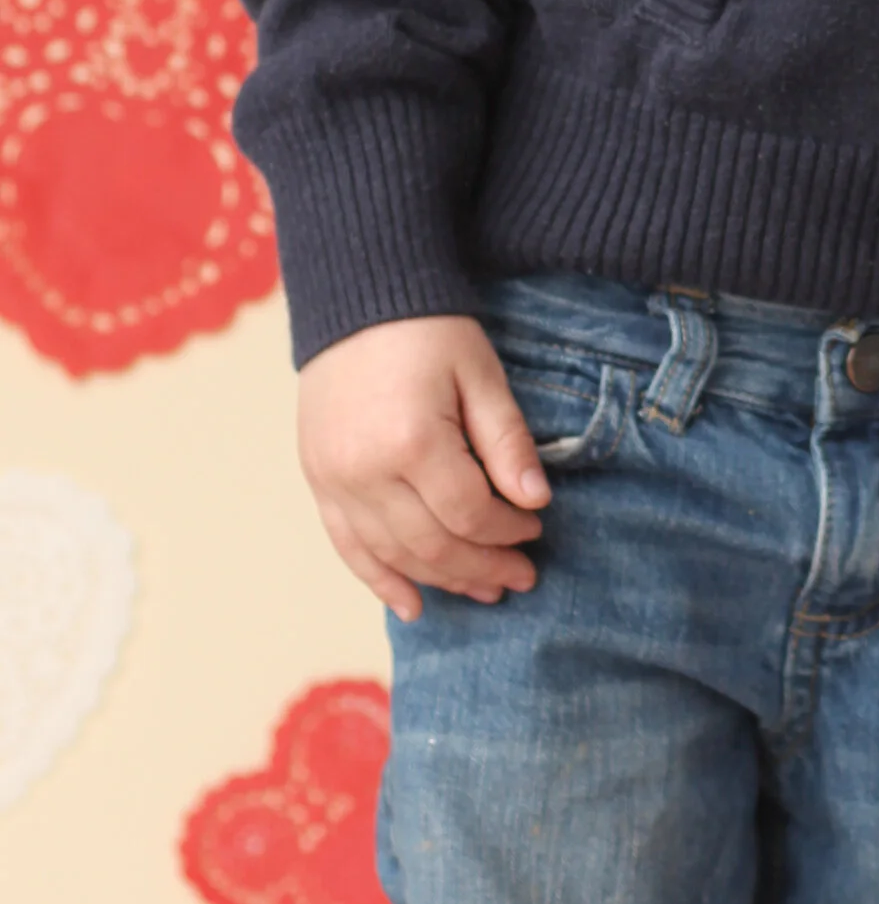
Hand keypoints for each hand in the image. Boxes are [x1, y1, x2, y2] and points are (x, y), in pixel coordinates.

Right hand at [297, 315, 549, 622]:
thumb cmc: (427, 331)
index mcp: (412, 442)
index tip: (536, 529)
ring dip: (441, 580)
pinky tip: (411, 604)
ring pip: (392, 554)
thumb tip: (536, 501)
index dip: (508, 531)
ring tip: (483, 591)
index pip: (470, 513)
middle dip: (483, 567)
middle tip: (521, 577)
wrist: (355, 299)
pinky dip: (379, 579)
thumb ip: (507, 441)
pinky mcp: (317, 480)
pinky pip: (347, 545)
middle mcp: (364, 471)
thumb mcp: (481, 375)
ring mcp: (333, 480)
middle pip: (432, 545)